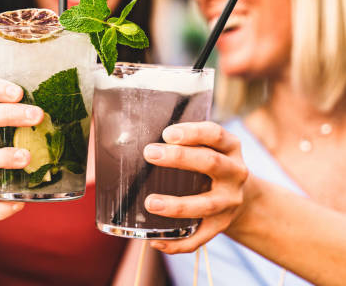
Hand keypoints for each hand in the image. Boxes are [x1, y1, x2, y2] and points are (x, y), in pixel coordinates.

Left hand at [143, 121, 247, 253]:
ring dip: (177, 205)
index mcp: (230, 148)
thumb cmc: (209, 164)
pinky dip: (177, 243)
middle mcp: (235, 173)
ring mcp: (230, 202)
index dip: (192, 132)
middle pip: (210, 163)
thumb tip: (132, 138)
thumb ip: (183, 141)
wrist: (243, 196)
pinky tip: (155, 240)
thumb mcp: (207, 146)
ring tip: (150, 203)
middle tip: (149, 153)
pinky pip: (200, 238)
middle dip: (179, 158)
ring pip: (206, 205)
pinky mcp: (221, 226)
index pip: (215, 134)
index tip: (167, 133)